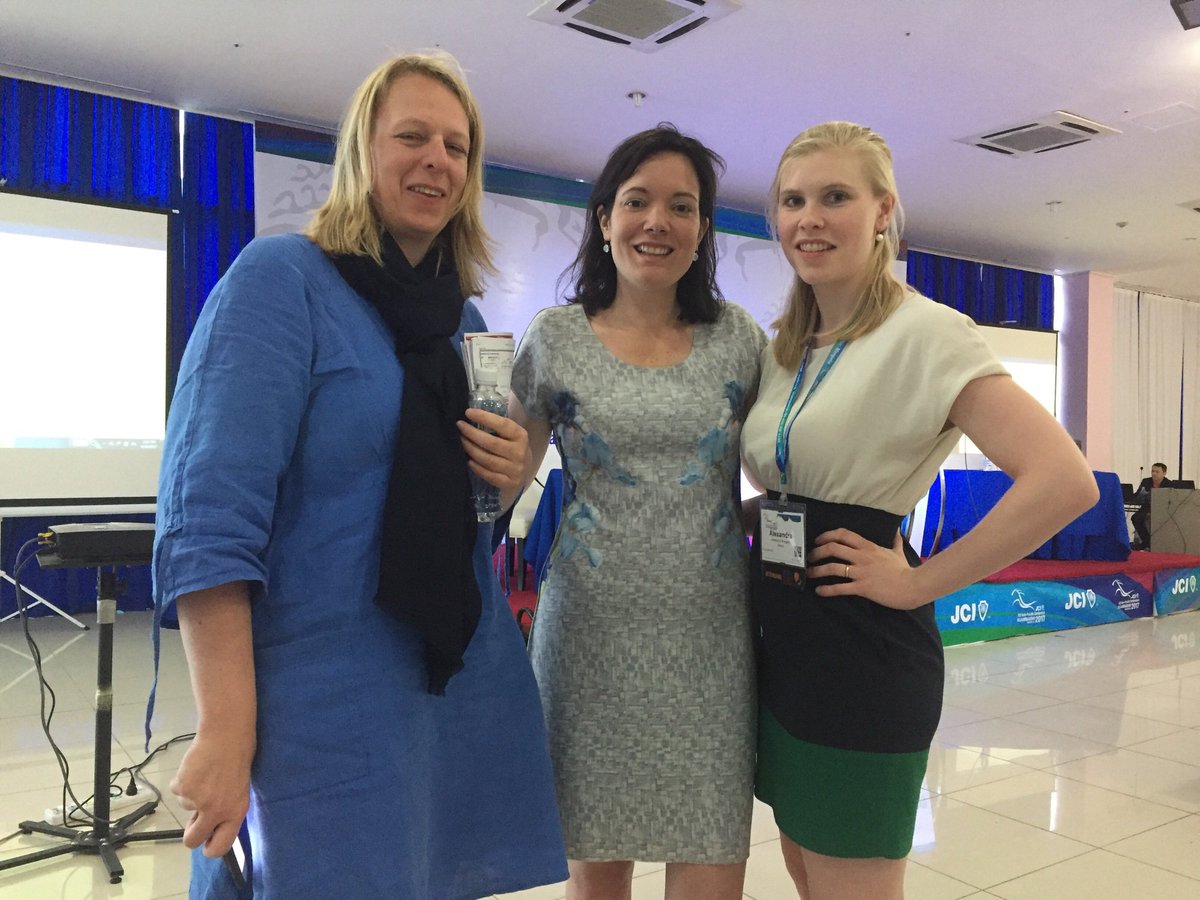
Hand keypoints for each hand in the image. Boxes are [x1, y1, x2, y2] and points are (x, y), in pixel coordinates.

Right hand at [170, 729, 252, 856]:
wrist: (226, 735)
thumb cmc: (237, 759)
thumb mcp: (240, 790)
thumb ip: (226, 809)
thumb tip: (208, 826)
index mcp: (235, 812)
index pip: (221, 846)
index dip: (211, 849)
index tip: (206, 846)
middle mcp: (215, 811)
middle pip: (192, 839)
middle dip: (190, 836)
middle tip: (193, 822)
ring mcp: (196, 800)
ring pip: (185, 807)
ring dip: (191, 795)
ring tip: (205, 775)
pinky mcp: (182, 787)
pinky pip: (177, 790)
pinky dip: (182, 781)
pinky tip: (195, 768)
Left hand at [458, 408, 530, 492]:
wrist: (524, 471)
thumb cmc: (512, 447)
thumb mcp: (511, 435)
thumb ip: (497, 427)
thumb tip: (472, 415)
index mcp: (521, 436)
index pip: (502, 424)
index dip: (484, 417)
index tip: (468, 412)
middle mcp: (520, 452)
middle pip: (491, 443)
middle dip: (472, 433)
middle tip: (460, 426)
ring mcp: (515, 469)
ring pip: (488, 460)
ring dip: (471, 450)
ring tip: (461, 441)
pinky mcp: (509, 483)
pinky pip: (488, 475)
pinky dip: (476, 468)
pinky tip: (469, 461)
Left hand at [808, 528, 922, 608]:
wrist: (913, 586)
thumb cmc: (904, 570)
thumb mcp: (898, 552)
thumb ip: (895, 541)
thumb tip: (897, 531)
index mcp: (868, 547)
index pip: (844, 534)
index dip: (827, 535)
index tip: (818, 540)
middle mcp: (862, 557)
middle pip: (833, 548)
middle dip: (817, 552)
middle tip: (809, 557)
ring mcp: (862, 572)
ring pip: (833, 567)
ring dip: (817, 571)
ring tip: (809, 574)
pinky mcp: (863, 587)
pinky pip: (840, 588)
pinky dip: (827, 589)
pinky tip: (820, 591)